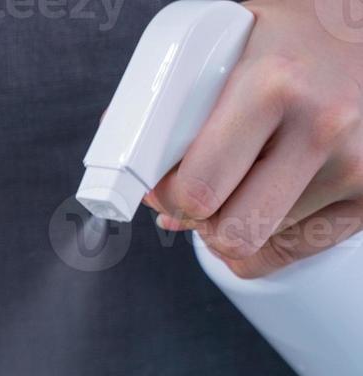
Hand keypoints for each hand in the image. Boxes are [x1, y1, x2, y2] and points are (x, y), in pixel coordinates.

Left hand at [146, 0, 362, 276]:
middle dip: (197, 218)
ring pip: (257, 243)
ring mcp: (356, 166)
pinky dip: (268, 238)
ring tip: (241, 180)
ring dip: (235, 221)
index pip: (196, 190)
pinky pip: (295, 251)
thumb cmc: (300, 33)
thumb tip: (125, 150)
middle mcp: (321, 129)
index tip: (160, 186)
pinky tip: (265, 204)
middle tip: (194, 194)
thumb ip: (179, 95)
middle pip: (228, 232)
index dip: (165, 197)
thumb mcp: (234, 40)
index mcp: (272, 86)